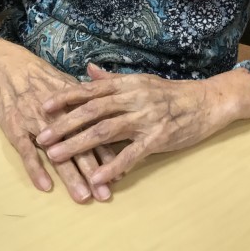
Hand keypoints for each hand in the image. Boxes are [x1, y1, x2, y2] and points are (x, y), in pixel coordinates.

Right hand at [0, 39, 115, 202]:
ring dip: (70, 175)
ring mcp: (36, 121)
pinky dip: (36, 168)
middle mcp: (59, 114)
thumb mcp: (65, 84)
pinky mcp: (16, 127)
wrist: (6, 66)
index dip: (107, 154)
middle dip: (94, 172)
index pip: (95, 132)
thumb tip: (109, 114)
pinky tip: (45, 187)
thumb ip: (87, 102)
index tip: (120, 174)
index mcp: (74, 103)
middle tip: (105, 195)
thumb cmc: (39, 77)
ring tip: (83, 197)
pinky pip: (27, 151)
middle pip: (80, 146)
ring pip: (57, 152)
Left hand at [37, 64, 249, 189]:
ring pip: (106, 131)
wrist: (207, 102)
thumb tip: (87, 71)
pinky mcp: (159, 137)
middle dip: (64, 124)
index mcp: (128, 84)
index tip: (43, 106)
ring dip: (79, 144)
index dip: (65, 97)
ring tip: (57, 156)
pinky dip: (113, 167)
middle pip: (92, 111)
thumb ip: (112, 79)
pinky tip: (97, 179)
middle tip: (42, 137)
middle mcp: (134, 98)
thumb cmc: (172, 94)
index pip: (90, 90)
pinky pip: (132, 154)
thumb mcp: (141, 81)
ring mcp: (146, 117)